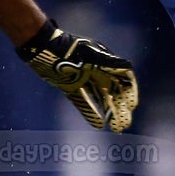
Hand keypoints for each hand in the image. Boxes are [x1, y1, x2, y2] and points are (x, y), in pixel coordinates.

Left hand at [18, 24, 138, 131]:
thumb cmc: (68, 48)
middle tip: (125, 124)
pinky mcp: (70, 87)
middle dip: (121, 108)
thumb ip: (108, 62)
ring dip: (110, 113)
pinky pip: (83, 102)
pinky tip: (99, 125)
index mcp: (105, 62)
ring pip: (101, 99)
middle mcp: (97, 72)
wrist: (42, 47)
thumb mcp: (90, 54)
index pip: (123, 79)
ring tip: (117, 128)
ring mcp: (83, 80)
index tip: (132, 105)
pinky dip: (91, 113)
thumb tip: (128, 68)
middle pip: (114, 92)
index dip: (130, 92)